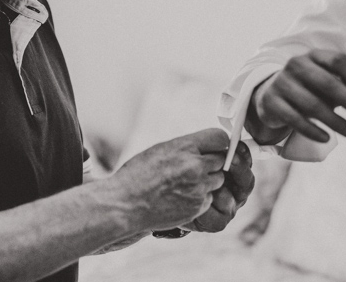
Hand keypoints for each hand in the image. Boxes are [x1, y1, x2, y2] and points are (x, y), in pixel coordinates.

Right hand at [110, 128, 228, 231]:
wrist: (124, 205)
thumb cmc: (138, 175)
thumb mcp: (161, 150)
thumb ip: (187, 147)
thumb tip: (207, 146)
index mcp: (184, 147)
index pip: (220, 138)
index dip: (218, 144)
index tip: (213, 149)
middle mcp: (194, 166)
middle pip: (221, 160)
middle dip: (212, 164)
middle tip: (195, 169)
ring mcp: (198, 188)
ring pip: (218, 180)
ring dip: (208, 181)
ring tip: (186, 183)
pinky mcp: (197, 207)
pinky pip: (209, 198)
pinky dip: (200, 198)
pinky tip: (182, 198)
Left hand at [183, 142, 254, 232]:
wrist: (164, 198)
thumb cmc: (183, 172)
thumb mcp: (196, 152)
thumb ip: (212, 142)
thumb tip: (226, 139)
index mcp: (234, 172)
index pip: (245, 161)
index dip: (243, 155)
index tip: (237, 146)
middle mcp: (236, 191)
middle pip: (247, 182)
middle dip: (239, 170)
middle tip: (230, 160)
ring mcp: (230, 208)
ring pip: (231, 199)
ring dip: (216, 190)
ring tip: (202, 185)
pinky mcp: (219, 223)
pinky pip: (218, 215)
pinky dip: (205, 208)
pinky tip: (194, 203)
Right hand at [250, 50, 345, 142]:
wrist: (271, 96)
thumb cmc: (308, 89)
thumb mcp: (327, 85)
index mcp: (313, 55)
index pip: (338, 60)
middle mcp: (296, 64)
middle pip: (327, 82)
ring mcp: (282, 82)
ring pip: (313, 104)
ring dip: (336, 121)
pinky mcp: (272, 102)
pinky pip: (295, 119)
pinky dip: (313, 130)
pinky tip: (326, 138)